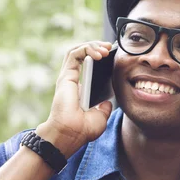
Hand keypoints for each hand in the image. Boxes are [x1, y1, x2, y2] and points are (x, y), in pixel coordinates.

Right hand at [36, 41, 114, 157]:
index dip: (99, 58)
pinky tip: (99, 54)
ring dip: (92, 46)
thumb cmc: (82, 130)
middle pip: (83, 55)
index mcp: (80, 90)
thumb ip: (104, 108)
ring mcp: (68, 77)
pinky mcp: (66, 76)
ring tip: (106, 49)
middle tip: (111, 48)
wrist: (70, 134)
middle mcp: (73, 81)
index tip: (113, 57)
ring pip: (78, 51)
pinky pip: (74, 54)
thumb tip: (108, 102)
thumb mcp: (100, 118)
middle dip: (97, 47)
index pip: (88, 66)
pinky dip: (86, 49)